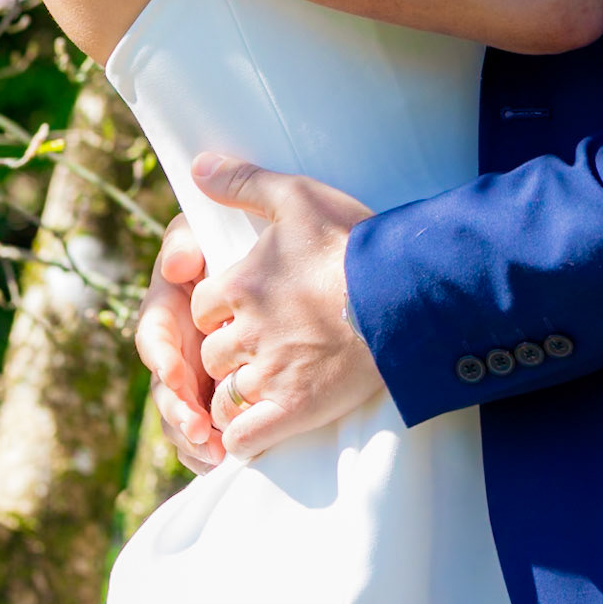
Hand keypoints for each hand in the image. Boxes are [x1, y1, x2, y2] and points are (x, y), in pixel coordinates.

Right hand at [134, 214, 223, 473]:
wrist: (279, 260)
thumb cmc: (237, 239)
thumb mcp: (207, 229)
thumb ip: (186, 241)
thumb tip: (175, 268)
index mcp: (169, 309)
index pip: (153, 337)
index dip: (161, 358)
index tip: (176, 373)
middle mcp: (178, 347)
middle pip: (166, 387)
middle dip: (177, 411)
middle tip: (199, 429)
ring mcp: (197, 374)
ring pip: (183, 413)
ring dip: (192, 437)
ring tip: (213, 452)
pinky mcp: (219, 394)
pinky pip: (210, 426)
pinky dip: (211, 447)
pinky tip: (225, 460)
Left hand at [189, 153, 383, 459]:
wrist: (405, 289)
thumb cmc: (354, 240)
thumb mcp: (298, 196)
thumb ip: (244, 181)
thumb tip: (197, 166)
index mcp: (241, 285)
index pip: (201, 308)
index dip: (221, 310)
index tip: (246, 309)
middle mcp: (246, 332)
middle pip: (211, 353)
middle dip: (228, 352)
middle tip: (261, 347)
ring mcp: (270, 374)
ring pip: (225, 396)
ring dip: (237, 393)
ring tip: (265, 384)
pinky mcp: (295, 409)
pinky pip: (245, 438)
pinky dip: (245, 437)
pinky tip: (262, 425)